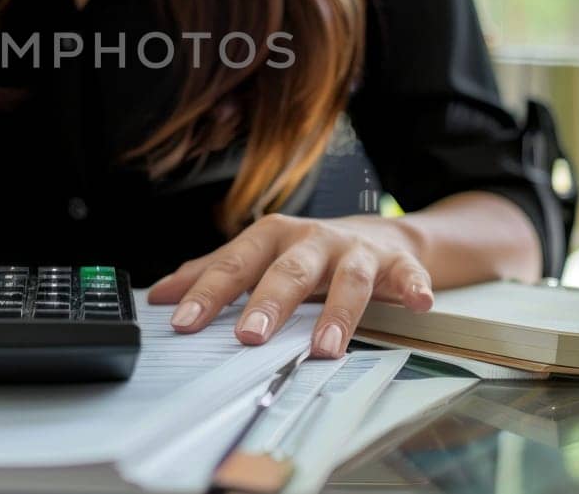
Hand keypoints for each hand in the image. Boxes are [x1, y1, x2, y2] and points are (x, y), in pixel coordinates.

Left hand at [147, 214, 434, 357]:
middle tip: (249, 336)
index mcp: (273, 236)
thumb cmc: (309, 252)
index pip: (234, 264)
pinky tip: (419, 303)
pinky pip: (407, 274)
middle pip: (287, 269)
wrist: (380, 234)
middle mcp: (312, 239)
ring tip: (326, 345)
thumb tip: (158, 296)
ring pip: (346, 278)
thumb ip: (212, 274)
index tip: (183, 322)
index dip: (207, 293)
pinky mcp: (397, 263)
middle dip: (268, 302)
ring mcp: (355, 250)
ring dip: (338, 311)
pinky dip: (414, 286)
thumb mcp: (259, 256)